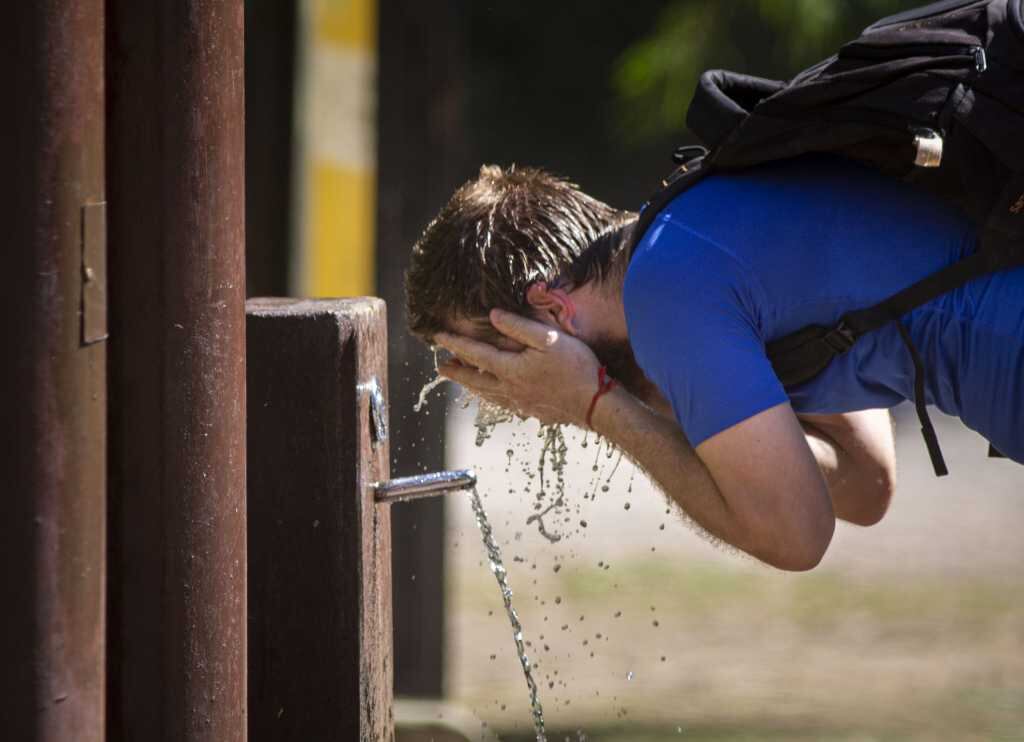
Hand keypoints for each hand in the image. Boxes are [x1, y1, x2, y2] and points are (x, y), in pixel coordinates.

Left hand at [435, 309, 601, 427]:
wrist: (596, 405)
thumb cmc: (576, 367)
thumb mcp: (548, 339)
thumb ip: (518, 327)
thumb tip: (493, 315)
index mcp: (511, 369)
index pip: (475, 354)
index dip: (456, 344)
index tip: (439, 337)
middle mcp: (510, 389)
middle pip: (475, 380)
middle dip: (457, 372)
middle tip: (441, 367)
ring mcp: (521, 403)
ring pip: (488, 394)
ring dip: (472, 386)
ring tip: (462, 381)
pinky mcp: (534, 412)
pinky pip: (504, 404)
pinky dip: (492, 397)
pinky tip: (497, 396)